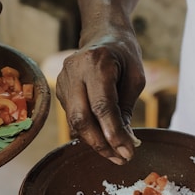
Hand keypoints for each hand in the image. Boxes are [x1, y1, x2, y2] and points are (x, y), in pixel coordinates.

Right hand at [56, 36, 144, 164]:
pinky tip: (102, 138)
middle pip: (81, 119)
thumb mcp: (135, 78)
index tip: (128, 153)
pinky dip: (87, 131)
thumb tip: (124, 142)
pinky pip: (72, 117)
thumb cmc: (124, 54)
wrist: (102, 35)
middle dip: (100, 144)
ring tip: (115, 153)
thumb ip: (126, 109)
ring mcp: (62, 80)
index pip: (102, 106)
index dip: (114, 134)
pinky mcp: (59, 89)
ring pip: (74, 122)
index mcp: (96, 63)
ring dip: (94, 141)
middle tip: (120, 158)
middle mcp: (74, 71)